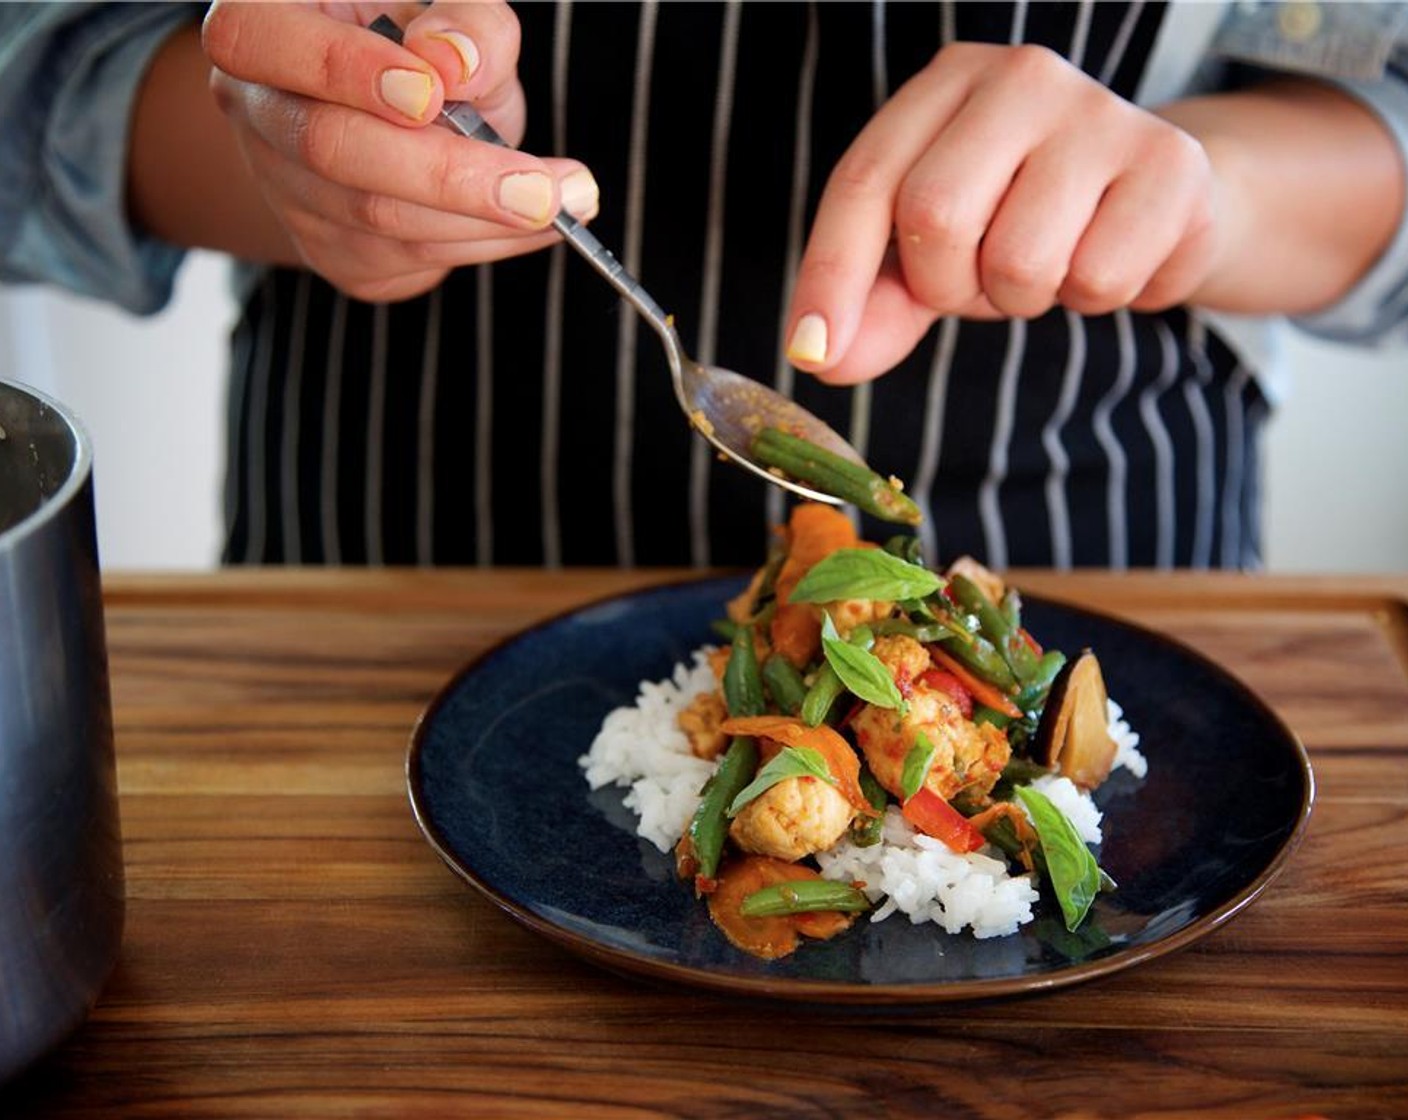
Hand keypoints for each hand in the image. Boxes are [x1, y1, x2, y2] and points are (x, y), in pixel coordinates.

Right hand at [201, 1, 597, 301]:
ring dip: (487, 218)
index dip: (344, 71)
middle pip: (332, 149)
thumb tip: (455, 61)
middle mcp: (257, 113)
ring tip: (570, 197)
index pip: (262, 42)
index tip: (433, 94)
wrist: (398, 122)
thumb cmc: (420, 50)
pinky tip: (535, 224)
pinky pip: (412, 259)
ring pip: (380, 218)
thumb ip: (464, 23)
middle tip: (547, 188)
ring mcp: (287, 194)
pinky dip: (487, 242)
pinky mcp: (334, 256)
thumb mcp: (447, 14)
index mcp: (260, 25)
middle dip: (449, 173)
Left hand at [785, 43, 1219, 383]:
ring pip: (1019, 262)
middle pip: (935, 217)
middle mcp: (1022, 77)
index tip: (810, 351)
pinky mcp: (1171, 165)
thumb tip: (819, 358)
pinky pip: (1098, 280)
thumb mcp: (934, 253)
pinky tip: (1108, 258)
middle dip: (947, 285)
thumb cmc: (1025, 218)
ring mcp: (1102, 112)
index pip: (865, 181)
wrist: (1160, 198)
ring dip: (1022, 300)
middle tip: (981, 279)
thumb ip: (873, 301)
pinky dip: (1095, 300)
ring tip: (1050, 263)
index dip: (830, 275)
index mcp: (947, 82)